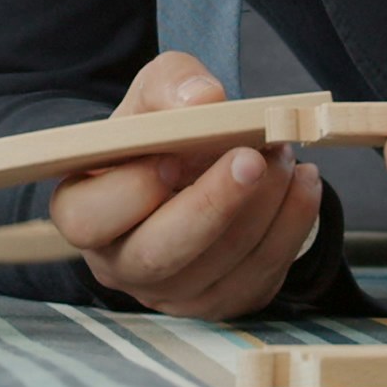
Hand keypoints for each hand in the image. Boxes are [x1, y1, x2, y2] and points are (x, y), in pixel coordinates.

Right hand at [46, 53, 325, 319]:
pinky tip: (303, 181)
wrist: (187, 171)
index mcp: (83, 213)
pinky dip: (292, 225)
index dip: (133, 191)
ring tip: (284, 154)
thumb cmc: (157, 135)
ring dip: (264, 207)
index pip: (90, 218)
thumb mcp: (154, 93)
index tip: (173, 155)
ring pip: (221, 265)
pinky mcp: (223, 301)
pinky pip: (262, 273)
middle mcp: (122, 265)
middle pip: (160, 254)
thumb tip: (205, 99)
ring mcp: (173, 294)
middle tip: (253, 159)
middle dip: (213, 205)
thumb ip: (172, 85)